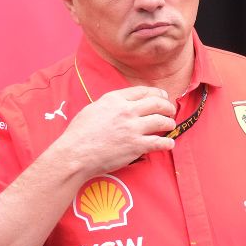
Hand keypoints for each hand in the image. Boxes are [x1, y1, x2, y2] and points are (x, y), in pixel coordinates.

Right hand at [50, 86, 176, 175]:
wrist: (75, 154)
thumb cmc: (79, 134)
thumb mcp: (93, 109)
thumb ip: (110, 104)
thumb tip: (121, 104)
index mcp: (115, 99)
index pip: (143, 91)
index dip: (157, 93)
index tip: (162, 96)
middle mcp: (126, 111)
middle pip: (156, 103)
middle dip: (167, 106)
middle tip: (171, 110)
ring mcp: (133, 129)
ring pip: (162, 121)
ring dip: (169, 123)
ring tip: (170, 126)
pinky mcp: (136, 146)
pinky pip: (159, 142)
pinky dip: (167, 143)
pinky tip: (169, 144)